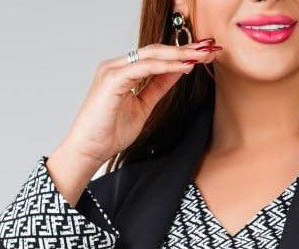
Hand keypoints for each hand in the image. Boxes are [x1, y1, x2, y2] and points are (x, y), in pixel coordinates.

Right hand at [52, 38, 222, 171]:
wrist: (89, 150)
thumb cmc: (109, 133)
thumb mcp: (143, 107)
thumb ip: (158, 88)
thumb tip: (178, 72)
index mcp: (123, 71)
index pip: (156, 56)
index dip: (181, 54)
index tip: (204, 55)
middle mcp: (117, 65)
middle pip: (156, 51)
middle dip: (185, 49)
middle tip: (210, 48)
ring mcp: (113, 70)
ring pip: (152, 55)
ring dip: (180, 54)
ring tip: (202, 55)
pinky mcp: (112, 79)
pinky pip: (144, 67)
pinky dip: (166, 66)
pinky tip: (184, 67)